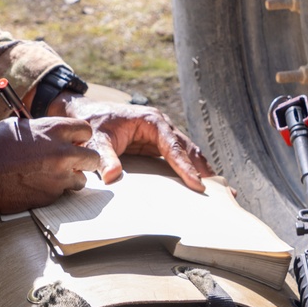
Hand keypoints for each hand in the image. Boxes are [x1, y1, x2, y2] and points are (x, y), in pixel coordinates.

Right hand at [0, 116, 101, 212]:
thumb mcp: (19, 126)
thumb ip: (42, 131)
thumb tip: (53, 135)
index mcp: (54, 130)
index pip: (86, 131)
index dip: (79, 137)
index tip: (73, 141)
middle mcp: (62, 153)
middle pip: (93, 158)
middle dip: (84, 160)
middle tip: (71, 162)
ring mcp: (58, 177)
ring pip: (81, 180)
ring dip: (70, 178)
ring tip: (50, 176)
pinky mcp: (50, 197)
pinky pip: (61, 194)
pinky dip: (53, 191)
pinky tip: (35, 185)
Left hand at [46, 97, 213, 191]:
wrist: (86, 114)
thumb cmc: (93, 123)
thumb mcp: (96, 140)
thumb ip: (104, 157)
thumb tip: (111, 176)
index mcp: (151, 121)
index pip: (173, 146)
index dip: (185, 166)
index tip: (197, 183)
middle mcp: (161, 126)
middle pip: (188, 149)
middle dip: (203, 169)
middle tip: (220, 190)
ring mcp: (162, 136)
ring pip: (188, 153)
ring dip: (202, 171)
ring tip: (221, 192)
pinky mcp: (158, 146)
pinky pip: (178, 158)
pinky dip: (191, 170)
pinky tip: (200, 185)